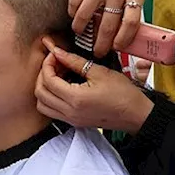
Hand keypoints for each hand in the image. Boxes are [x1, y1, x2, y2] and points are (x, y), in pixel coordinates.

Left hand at [36, 40, 153, 134]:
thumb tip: (58, 52)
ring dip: (44, 88)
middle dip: (43, 74)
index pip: (48, 80)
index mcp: (75, 99)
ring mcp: (70, 120)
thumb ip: (75, 61)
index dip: (48, 63)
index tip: (55, 54)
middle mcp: (69, 112)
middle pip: (40, 93)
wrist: (135, 114)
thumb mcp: (99, 72)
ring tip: (57, 75)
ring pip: (42, 105)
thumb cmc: (123, 94)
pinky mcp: (74, 122)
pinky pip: (52, 111)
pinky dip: (50, 98)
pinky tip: (63, 86)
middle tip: (54, 63)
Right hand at [71, 0, 145, 55]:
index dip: (123, 40)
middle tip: (97, 51)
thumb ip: (134, 4)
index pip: (131, 23)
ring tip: (80, 33)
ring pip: (86, 16)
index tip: (117, 48)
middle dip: (101, 44)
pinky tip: (75, 15)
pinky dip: (73, 13)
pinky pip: (74, 2)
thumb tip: (128, 32)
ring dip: (81, 29)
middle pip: (108, 25)